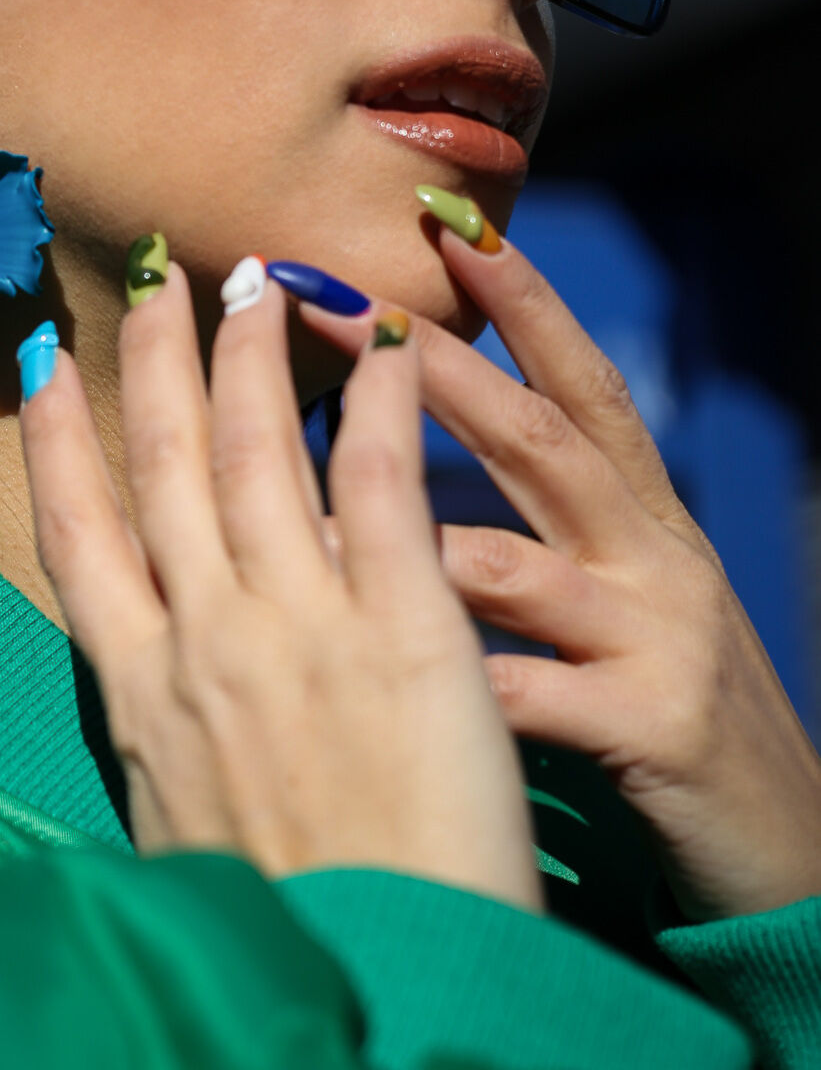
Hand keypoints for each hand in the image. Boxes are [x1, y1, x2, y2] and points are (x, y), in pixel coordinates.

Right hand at [19, 262, 540, 910]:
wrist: (374, 994)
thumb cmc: (277, 936)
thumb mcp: (176, 830)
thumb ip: (165, 736)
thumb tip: (159, 673)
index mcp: (138, 697)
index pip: (80, 537)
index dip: (61, 441)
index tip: (52, 367)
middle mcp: (202, 641)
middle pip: (164, 468)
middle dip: (156, 362)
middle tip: (159, 276)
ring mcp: (296, 627)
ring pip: (258, 455)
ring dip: (251, 355)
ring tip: (254, 279)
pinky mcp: (401, 630)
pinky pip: (377, 485)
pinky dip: (374, 404)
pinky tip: (383, 341)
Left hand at [302, 228, 820, 923]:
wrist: (794, 851)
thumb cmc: (670, 715)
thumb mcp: (623, 601)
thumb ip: (543, 528)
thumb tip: (423, 456)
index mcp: (642, 519)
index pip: (576, 382)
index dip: (519, 296)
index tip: (443, 218)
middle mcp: (655, 559)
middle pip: (540, 439)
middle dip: (435, 367)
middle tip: (340, 299)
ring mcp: (659, 641)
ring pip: (522, 566)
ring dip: (409, 533)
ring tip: (299, 508)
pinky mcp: (657, 733)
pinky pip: (534, 699)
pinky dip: (456, 685)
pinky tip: (374, 676)